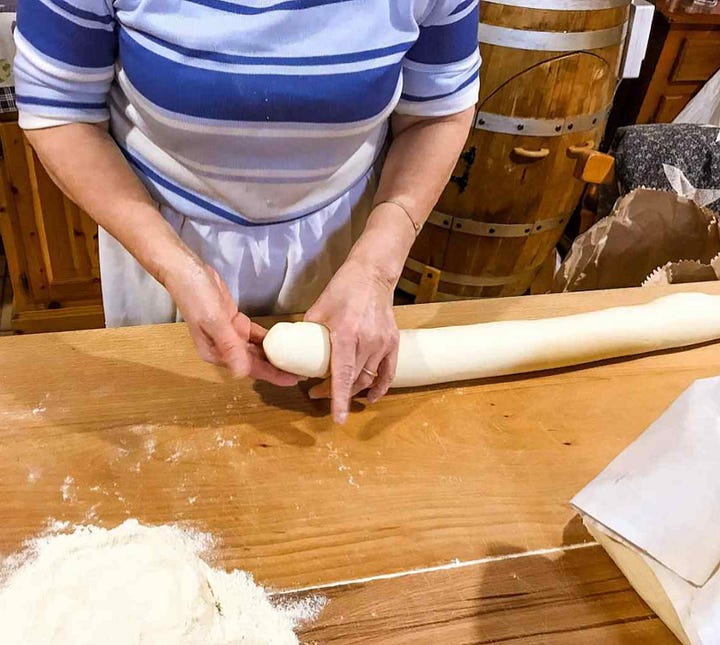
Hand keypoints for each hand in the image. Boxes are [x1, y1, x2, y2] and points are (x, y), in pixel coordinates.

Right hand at [165, 258, 298, 386]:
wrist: (187, 271)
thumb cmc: (197, 297)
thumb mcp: (214, 321)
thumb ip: (229, 346)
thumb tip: (241, 373)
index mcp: (215, 353)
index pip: (249, 369)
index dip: (272, 376)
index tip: (293, 381)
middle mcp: (223, 348)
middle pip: (255, 362)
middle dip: (277, 368)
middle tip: (302, 371)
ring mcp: (230, 334)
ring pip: (256, 350)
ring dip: (274, 355)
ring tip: (296, 359)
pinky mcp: (234, 321)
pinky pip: (255, 335)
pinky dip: (268, 339)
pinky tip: (283, 341)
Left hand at [305, 257, 399, 422]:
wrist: (372, 275)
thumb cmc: (343, 289)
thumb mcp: (318, 308)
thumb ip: (308, 331)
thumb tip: (294, 350)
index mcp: (347, 334)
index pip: (343, 374)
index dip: (339, 398)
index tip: (337, 418)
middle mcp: (368, 342)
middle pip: (354, 380)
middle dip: (335, 393)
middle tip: (316, 393)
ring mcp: (383, 343)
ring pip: (369, 378)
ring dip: (353, 390)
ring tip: (337, 392)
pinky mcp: (393, 342)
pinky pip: (388, 372)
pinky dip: (380, 387)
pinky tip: (371, 396)